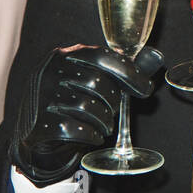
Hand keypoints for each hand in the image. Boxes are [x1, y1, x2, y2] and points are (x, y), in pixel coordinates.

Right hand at [12, 44, 164, 185]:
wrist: (37, 135)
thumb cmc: (71, 103)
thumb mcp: (89, 80)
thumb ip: (118, 70)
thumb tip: (155, 57)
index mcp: (64, 56)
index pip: (102, 56)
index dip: (129, 72)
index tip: (145, 89)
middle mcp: (50, 72)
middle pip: (97, 83)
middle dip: (114, 101)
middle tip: (113, 111)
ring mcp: (41, 98)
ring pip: (87, 107)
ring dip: (104, 120)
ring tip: (103, 124)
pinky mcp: (39, 124)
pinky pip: (75, 130)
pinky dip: (90, 135)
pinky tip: (92, 136)